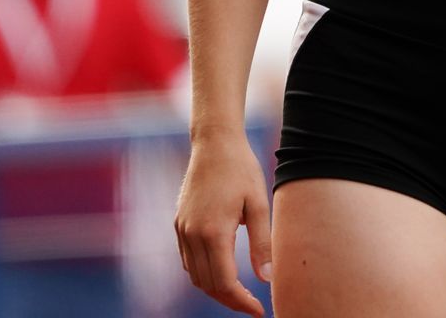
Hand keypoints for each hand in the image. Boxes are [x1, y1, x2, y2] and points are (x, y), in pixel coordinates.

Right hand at [174, 134, 272, 316]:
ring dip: (215, 289)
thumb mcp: (259, 204)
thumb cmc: (242, 170)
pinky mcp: (179, 224)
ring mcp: (182, 229)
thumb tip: (266, 278)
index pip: (224, 282)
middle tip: (252, 306)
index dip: (241, 302)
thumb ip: (262, 243)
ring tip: (240, 293)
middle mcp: (192, 235)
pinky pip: (188, 260)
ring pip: (195, 275)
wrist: (214, 143)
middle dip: (229, 300)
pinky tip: (222, 271)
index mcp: (213, 232)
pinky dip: (203, 273)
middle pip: (207, 284)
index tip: (259, 310)